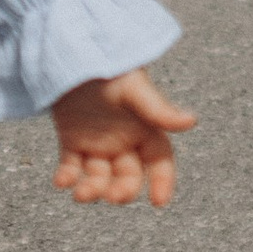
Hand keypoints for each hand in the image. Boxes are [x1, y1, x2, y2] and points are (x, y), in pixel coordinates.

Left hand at [50, 68, 195, 209]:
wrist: (74, 49)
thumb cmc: (109, 67)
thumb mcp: (134, 88)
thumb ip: (158, 109)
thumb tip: (191, 121)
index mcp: (145, 128)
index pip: (159, 161)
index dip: (163, 181)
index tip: (159, 202)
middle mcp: (124, 141)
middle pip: (129, 175)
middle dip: (123, 189)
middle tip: (114, 195)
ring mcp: (97, 143)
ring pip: (99, 176)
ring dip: (92, 189)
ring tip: (81, 194)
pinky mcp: (71, 140)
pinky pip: (71, 166)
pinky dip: (66, 177)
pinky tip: (61, 182)